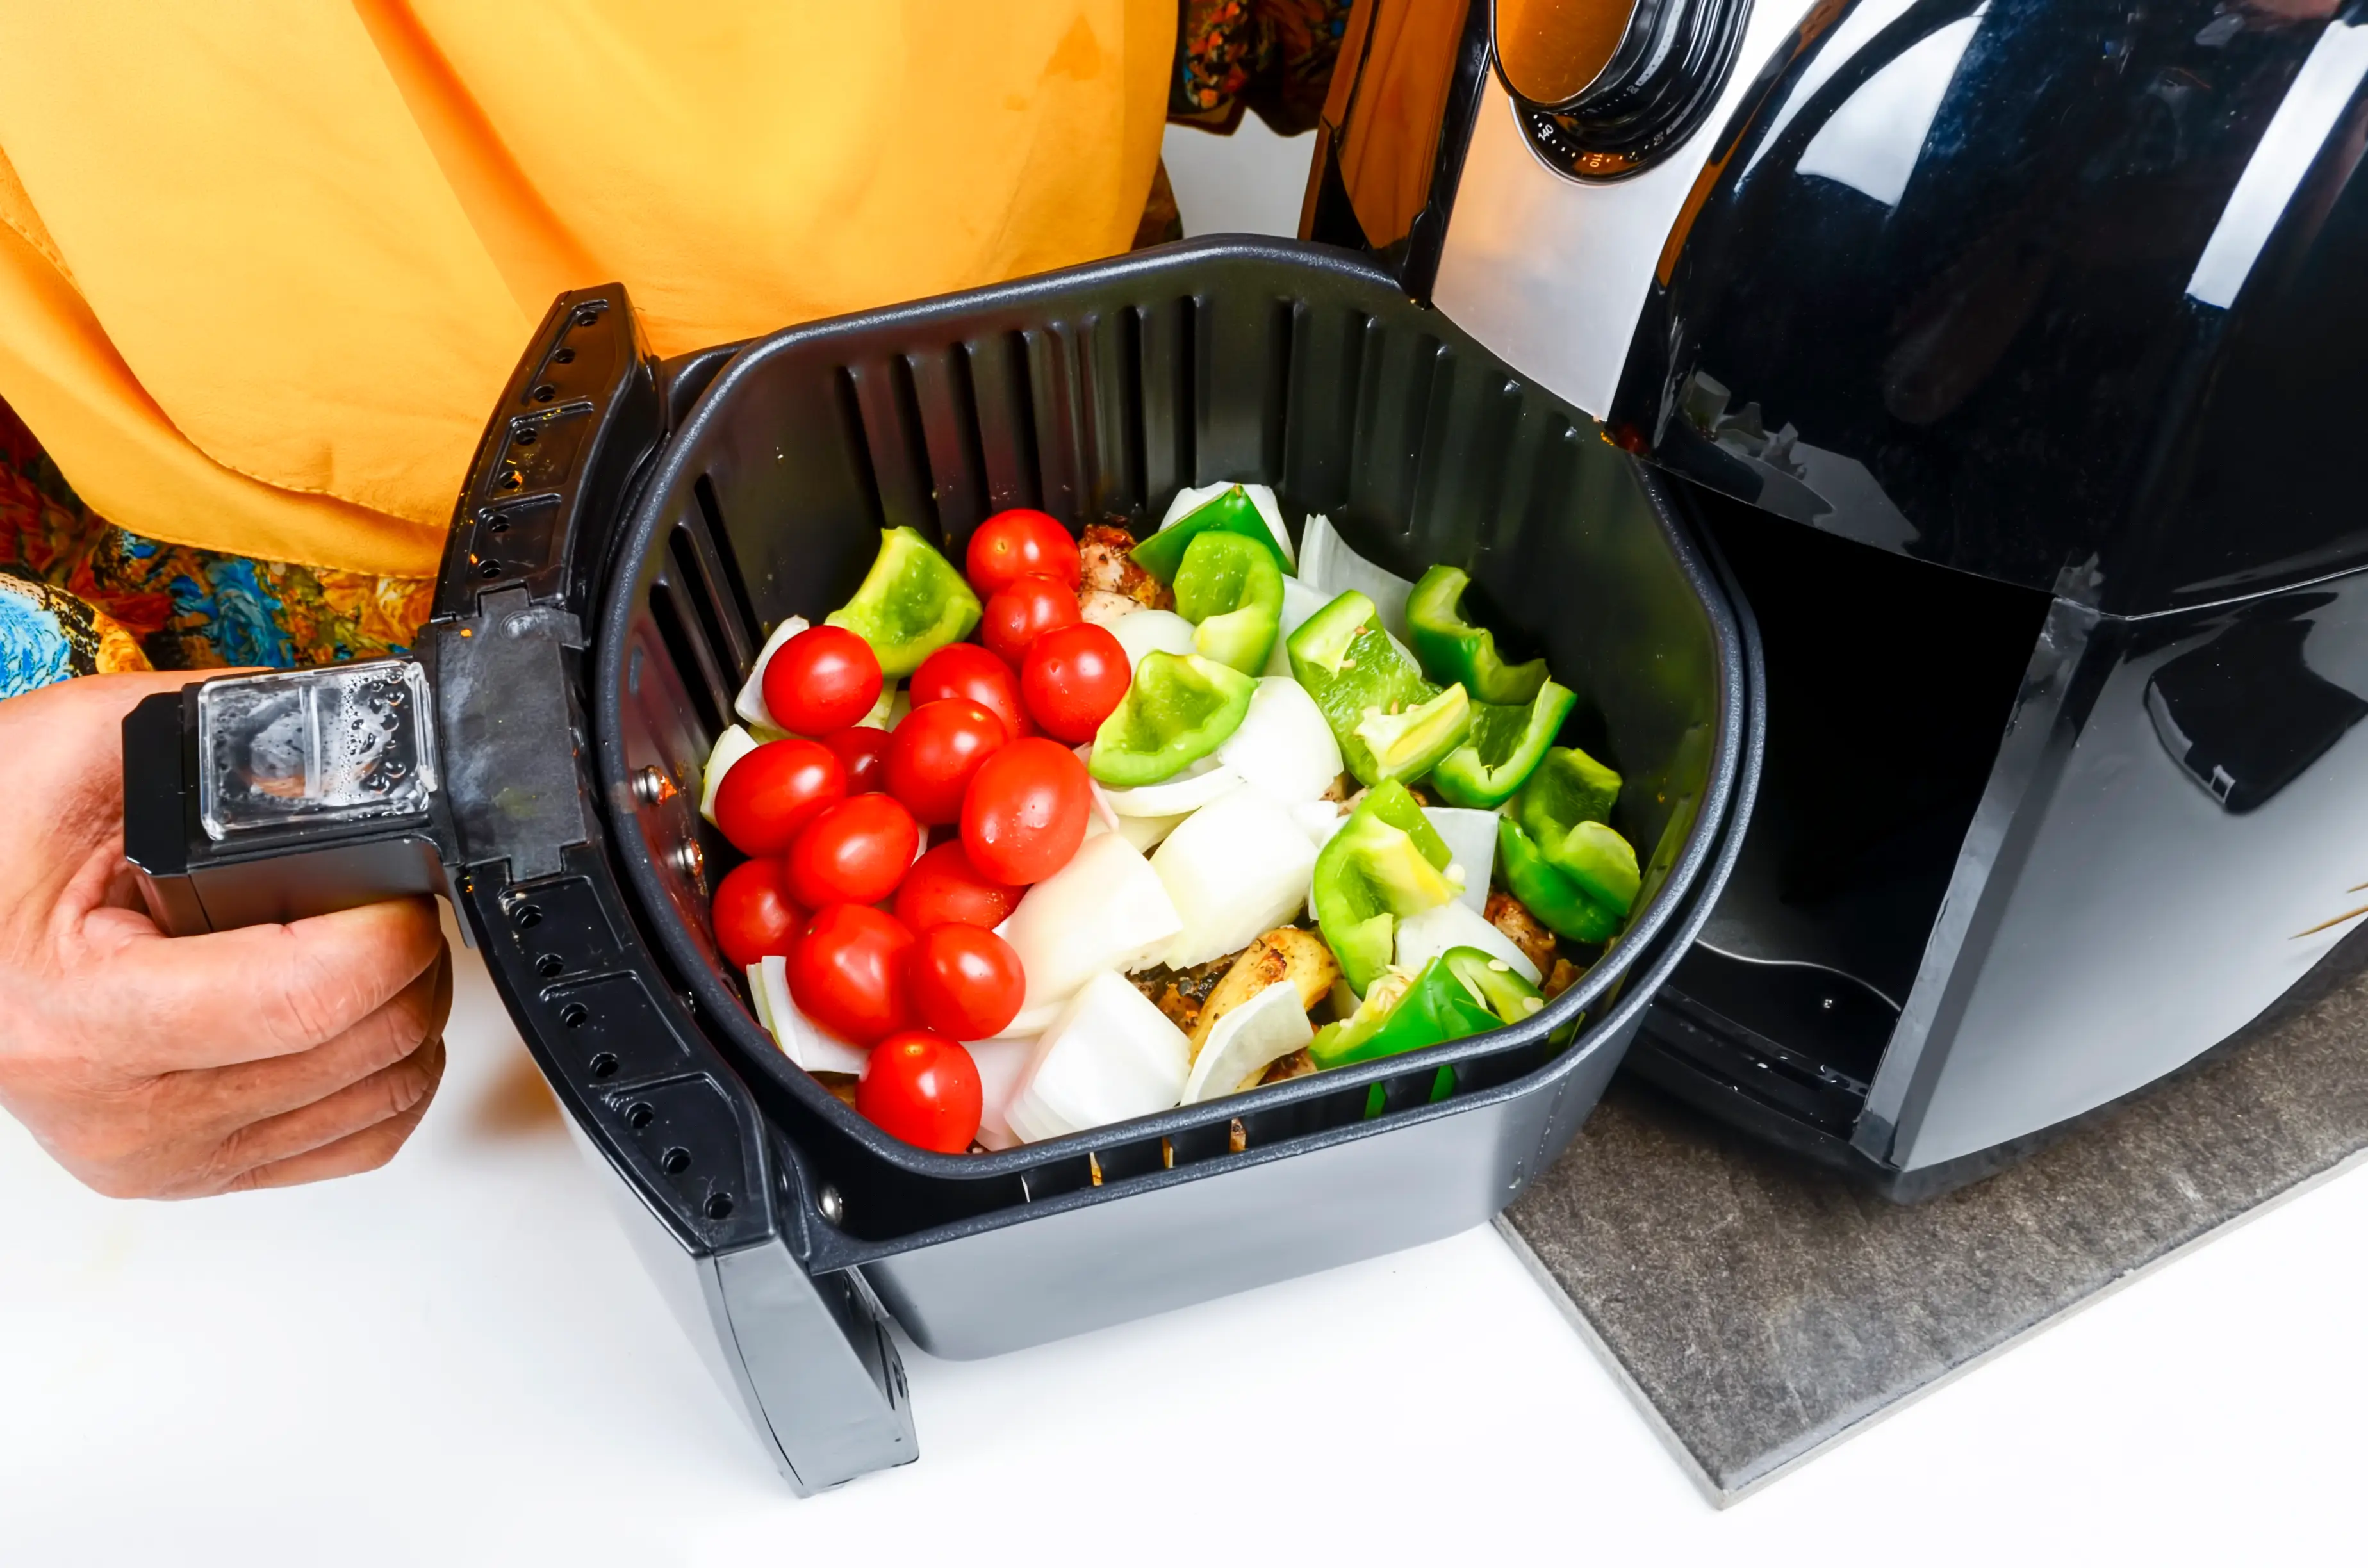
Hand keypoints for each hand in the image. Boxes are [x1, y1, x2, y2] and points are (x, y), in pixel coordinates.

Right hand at [0, 673, 450, 1197]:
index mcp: (80, 1015)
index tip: (403, 881)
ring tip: (371, 948)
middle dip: (411, 959)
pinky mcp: (192, 1173)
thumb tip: (357, 762)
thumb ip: (228, 742)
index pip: (308, 998)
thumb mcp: (87, 751)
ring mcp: (159, 1155)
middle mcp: (119, 1110)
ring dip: (409, 1013)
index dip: (391, 931)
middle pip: (363, 1046)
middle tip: (393, 902)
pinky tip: (360, 1013)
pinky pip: (360, 1142)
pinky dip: (388, 1074)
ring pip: (382, 1100)